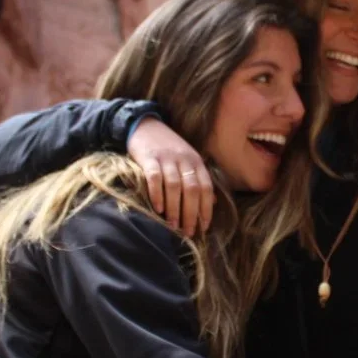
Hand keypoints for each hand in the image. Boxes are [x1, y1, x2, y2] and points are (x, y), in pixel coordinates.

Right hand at [127, 118, 213, 235]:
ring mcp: (166, 158)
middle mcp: (184, 159)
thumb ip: (199, 179)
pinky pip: (154, 178)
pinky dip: (157, 194)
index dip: (206, 208)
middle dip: (191, 213)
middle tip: (187, 232)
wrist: (145, 125)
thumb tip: (212, 202)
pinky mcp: (149, 158)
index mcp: (196, 161)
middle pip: (192, 190)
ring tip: (173, 226)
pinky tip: (158, 209)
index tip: (204, 227)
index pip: (206, 187)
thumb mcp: (187, 160)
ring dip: (174, 208)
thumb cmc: (168, 147)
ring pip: (174, 186)